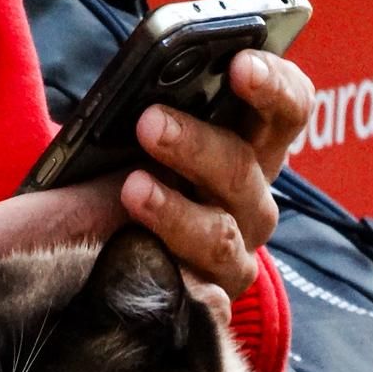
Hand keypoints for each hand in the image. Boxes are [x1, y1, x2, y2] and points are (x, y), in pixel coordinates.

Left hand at [122, 50, 314, 298]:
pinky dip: (182, 288)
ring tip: (132, 189)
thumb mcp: (128, 131)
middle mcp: (250, 201)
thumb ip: (150, 104)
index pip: (288, 109)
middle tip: (149, 123)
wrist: (84, 249)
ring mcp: (233, 257)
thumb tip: (143, 85)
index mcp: (250, 143)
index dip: (273, 86)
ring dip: (176, 211)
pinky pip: (207, 304)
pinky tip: (153, 269)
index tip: (239, 65)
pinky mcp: (209, 306)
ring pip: (220, 236)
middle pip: (244, 169)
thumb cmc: (116, 173)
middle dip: (197, 144)